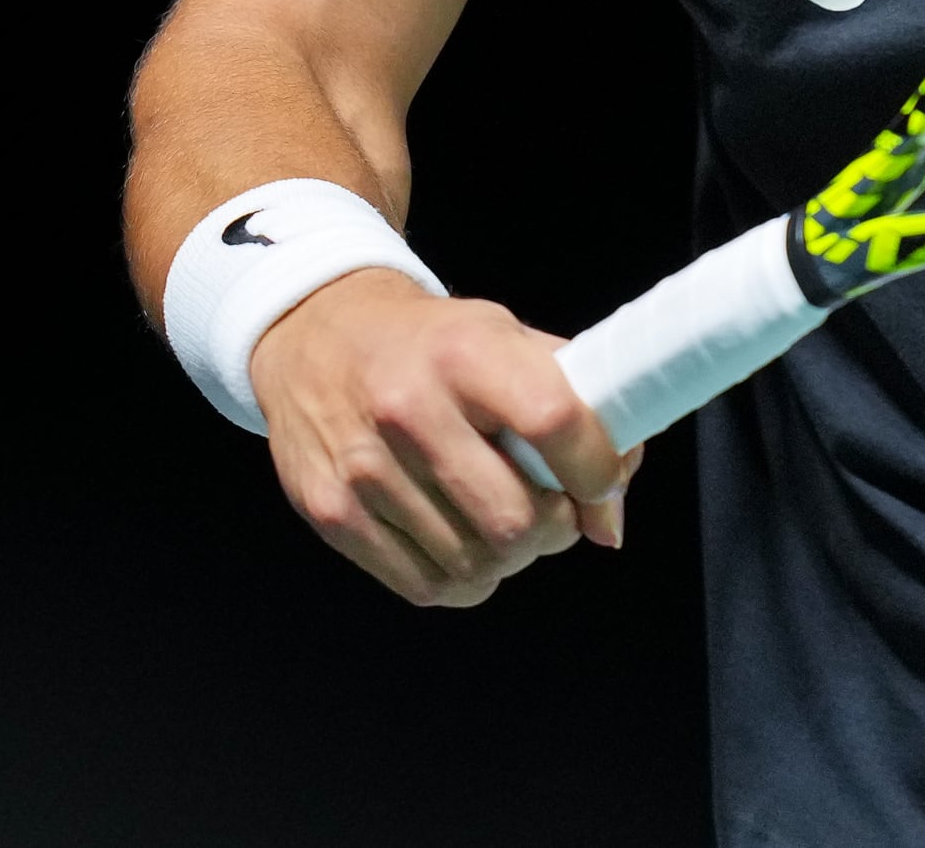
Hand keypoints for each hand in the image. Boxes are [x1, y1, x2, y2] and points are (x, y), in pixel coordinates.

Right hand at [247, 268, 641, 607]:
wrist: (314, 337)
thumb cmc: (429, 344)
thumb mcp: (504, 338)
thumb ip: (575, 405)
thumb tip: (609, 511)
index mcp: (464, 352)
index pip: (555, 421)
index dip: (597, 468)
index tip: (602, 481)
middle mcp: (408, 408)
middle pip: (515, 520)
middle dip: (555, 528)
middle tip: (553, 510)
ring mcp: (363, 468)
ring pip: (476, 564)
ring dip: (509, 556)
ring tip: (501, 517)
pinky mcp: (332, 515)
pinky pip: (429, 586)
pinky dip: (463, 577)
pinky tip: (460, 535)